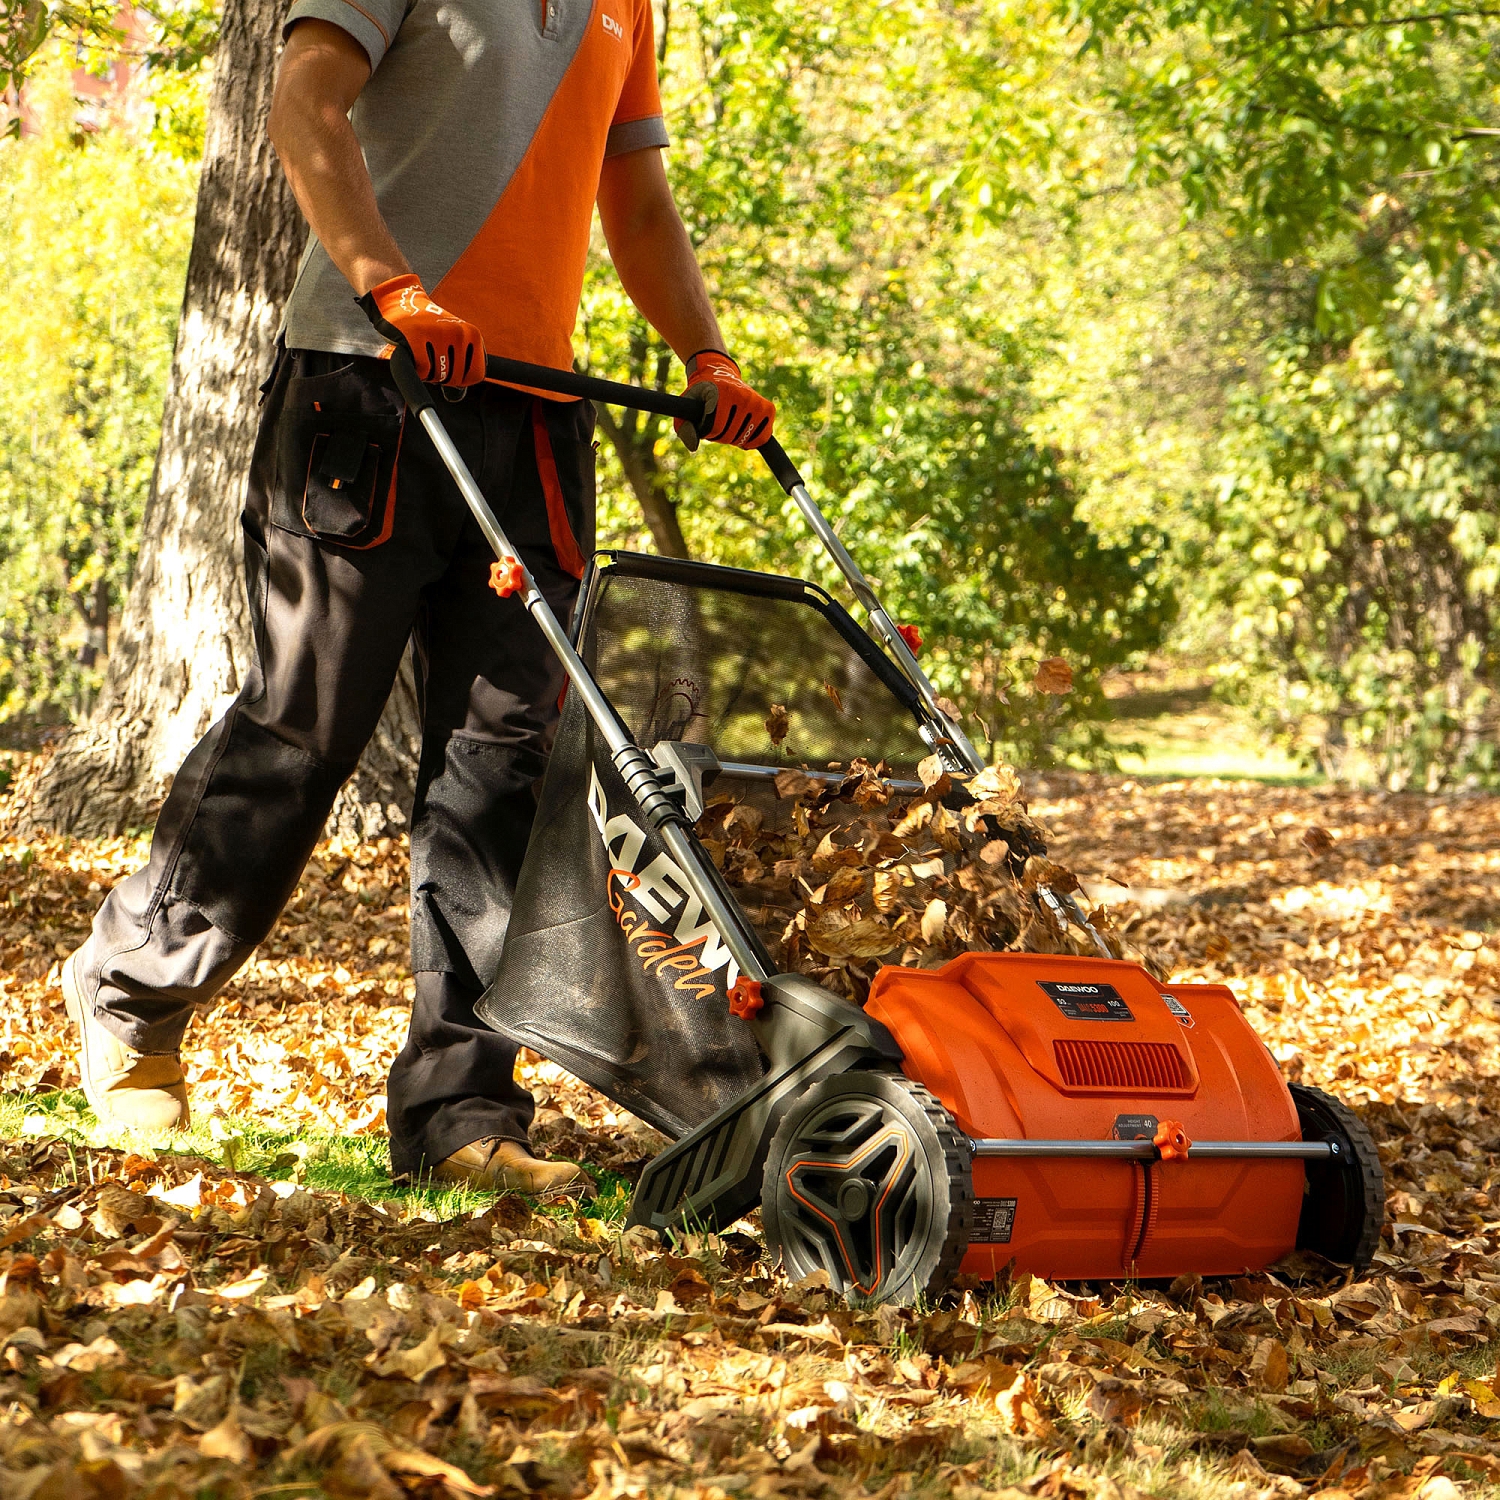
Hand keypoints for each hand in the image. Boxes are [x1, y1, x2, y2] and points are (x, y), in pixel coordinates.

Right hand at [357, 273, 485, 386]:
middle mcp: (459, 333)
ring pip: (438, 376)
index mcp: (473, 335)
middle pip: (455, 379)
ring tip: (422, 351)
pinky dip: (417, 370)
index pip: (476, 376)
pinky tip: (413, 353)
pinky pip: (423, 371)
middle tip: (431, 355)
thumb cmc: (428, 329)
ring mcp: (438, 334)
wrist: (399, 301)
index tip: (449, 367)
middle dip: (441, 376)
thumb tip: (456, 397)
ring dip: (428, 373)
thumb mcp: (453, 343)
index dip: (461, 379)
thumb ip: (461, 369)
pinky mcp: (416, 336)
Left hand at [673, 350, 774, 450]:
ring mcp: (758, 402)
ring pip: (745, 439)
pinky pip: (762, 437)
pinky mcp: (768, 409)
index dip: (707, 432)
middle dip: (720, 436)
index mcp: (724, 392)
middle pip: (730, 436)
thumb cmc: (701, 393)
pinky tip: (744, 431)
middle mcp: (744, 396)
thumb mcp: (686, 405)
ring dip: (734, 438)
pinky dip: (751, 440)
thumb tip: (694, 447)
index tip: (705, 420)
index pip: (715, 429)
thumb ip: (684, 427)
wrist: (720, 374)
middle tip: (717, 423)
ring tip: (728, 424)